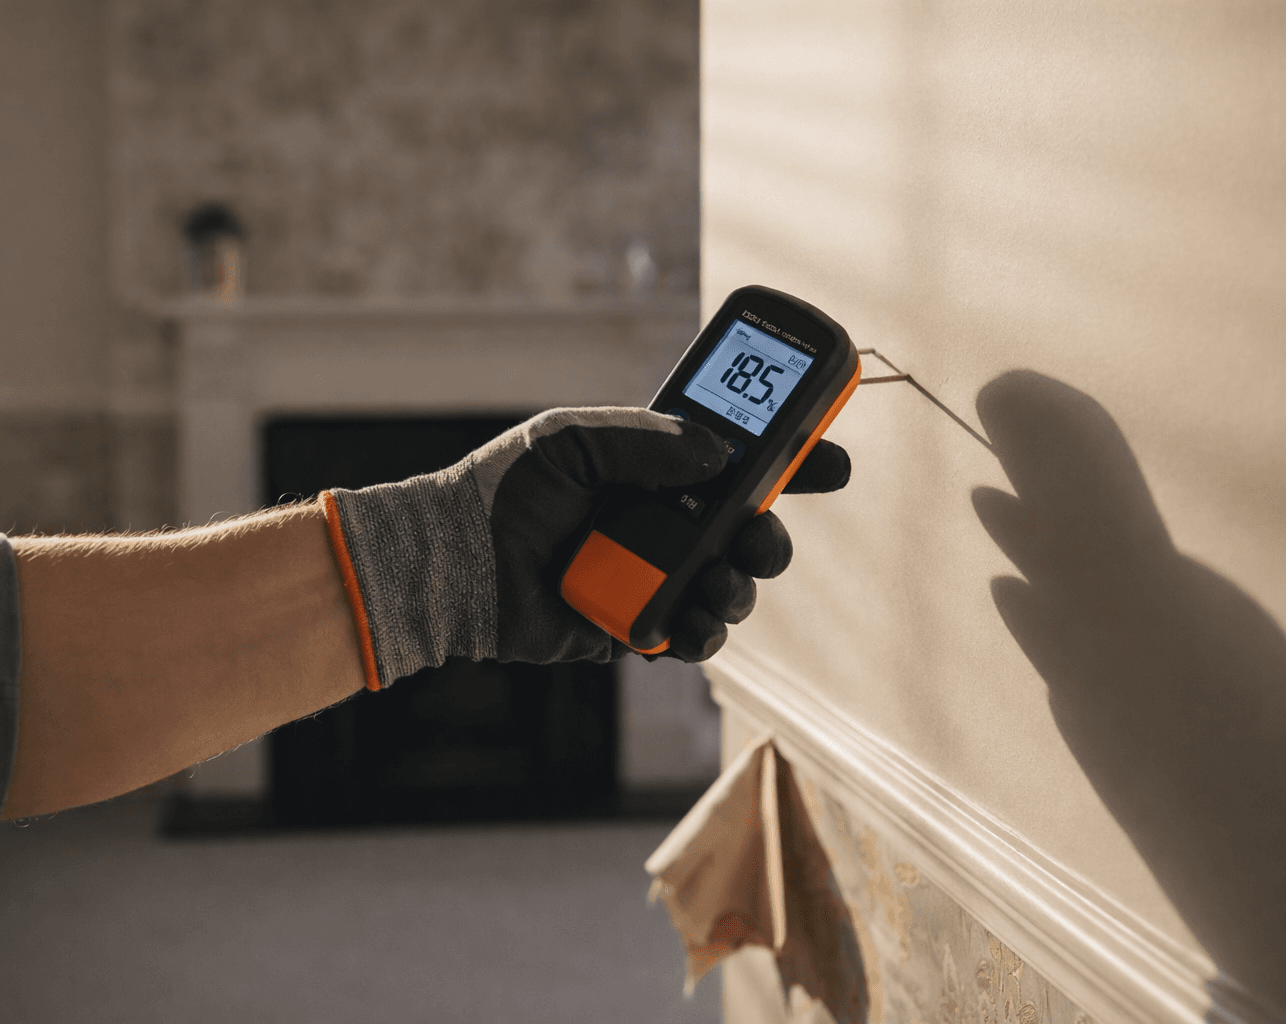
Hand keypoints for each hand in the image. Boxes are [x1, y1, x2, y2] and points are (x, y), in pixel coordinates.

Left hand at [320, 408, 850, 687]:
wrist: (453, 561)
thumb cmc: (505, 492)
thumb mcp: (573, 440)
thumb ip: (647, 440)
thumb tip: (717, 451)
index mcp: (653, 472)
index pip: (737, 465)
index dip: (790, 463)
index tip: (832, 460)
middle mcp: (660, 524)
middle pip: (748, 532)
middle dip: (771, 537)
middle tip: (761, 538)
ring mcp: (650, 576)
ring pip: (729, 588)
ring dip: (740, 589)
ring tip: (717, 585)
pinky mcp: (632, 626)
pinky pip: (690, 635)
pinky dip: (703, 633)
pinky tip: (693, 623)